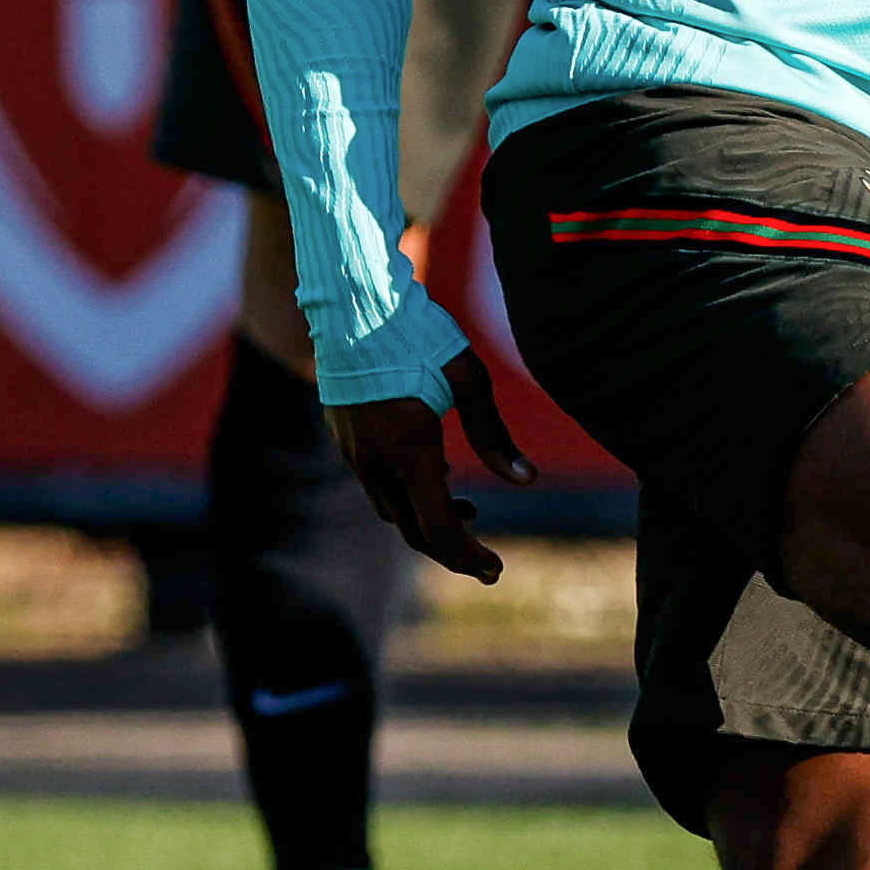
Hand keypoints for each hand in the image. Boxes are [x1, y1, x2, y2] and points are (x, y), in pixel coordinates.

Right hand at [329, 351, 535, 585]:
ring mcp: (353, 449)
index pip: (438, 530)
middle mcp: (374, 460)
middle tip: (486, 559)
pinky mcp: (343, 433)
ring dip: (427, 518)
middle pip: (411, 530)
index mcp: (409, 452)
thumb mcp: (468, 380)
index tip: (495, 570)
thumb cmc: (417, 332)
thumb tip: (526, 479)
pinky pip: (374, 481)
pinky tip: (432, 468)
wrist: (352, 299)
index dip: (468, 558)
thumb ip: (495, 436)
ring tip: (467, 504)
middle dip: (451, 549)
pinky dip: (406, 491)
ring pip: (390, 508)